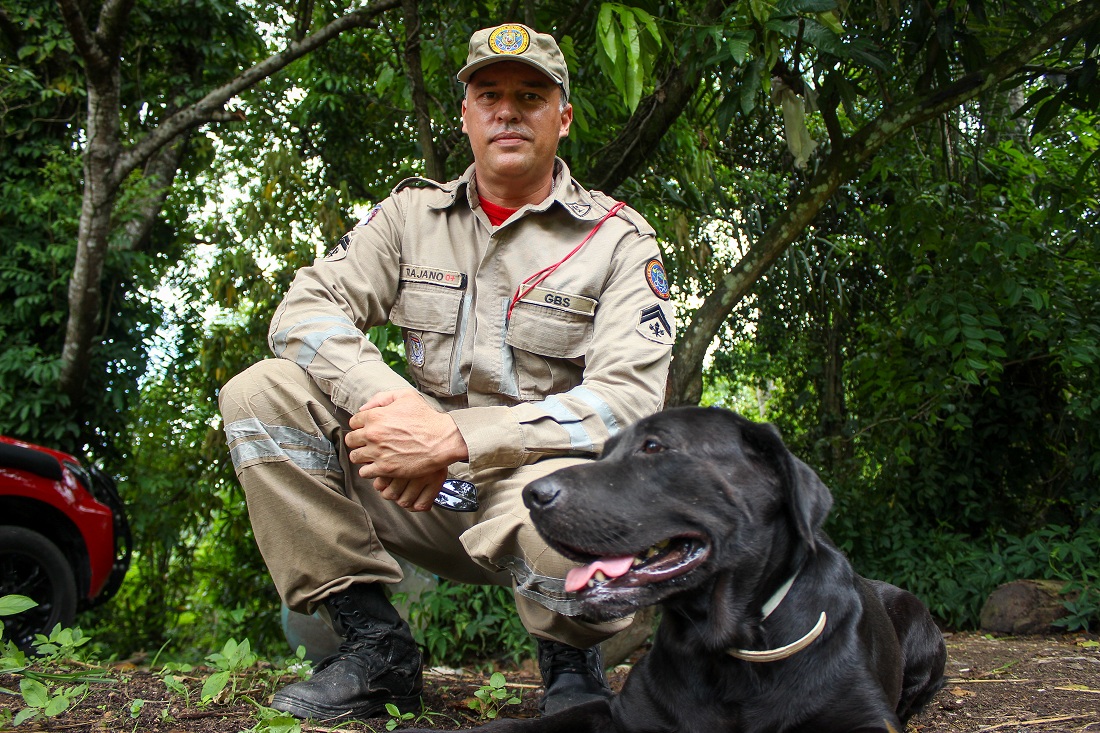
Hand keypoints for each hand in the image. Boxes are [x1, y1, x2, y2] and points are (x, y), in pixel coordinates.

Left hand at [345, 390, 467, 509]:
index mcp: (375, 416)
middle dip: (358, 441)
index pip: (353, 422)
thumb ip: (382, 398)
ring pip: (355, 457)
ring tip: (372, 456)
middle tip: (369, 443)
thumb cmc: (426, 418)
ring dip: (362, 456)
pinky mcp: (385, 468)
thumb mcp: (406, 396)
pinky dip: (369, 470)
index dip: (361, 426)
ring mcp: (378, 452)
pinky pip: (365, 472)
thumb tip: (364, 408)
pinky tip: (378, 466)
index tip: (369, 430)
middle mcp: (373, 434)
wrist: (442, 440)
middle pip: (351, 440)